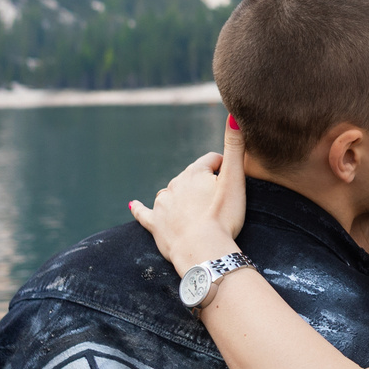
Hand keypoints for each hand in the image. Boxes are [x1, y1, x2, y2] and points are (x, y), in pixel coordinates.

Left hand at [129, 117, 249, 273]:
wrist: (204, 251)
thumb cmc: (223, 216)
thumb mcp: (235, 180)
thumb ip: (235, 148)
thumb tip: (233, 117)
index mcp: (194, 172)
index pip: (211, 160)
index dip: (224, 169)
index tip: (232, 181)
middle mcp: (174, 184)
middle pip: (191, 177)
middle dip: (203, 185)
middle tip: (218, 202)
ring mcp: (162, 204)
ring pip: (171, 193)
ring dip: (180, 196)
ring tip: (195, 209)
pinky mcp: (154, 224)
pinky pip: (143, 213)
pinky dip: (139, 208)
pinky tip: (133, 205)